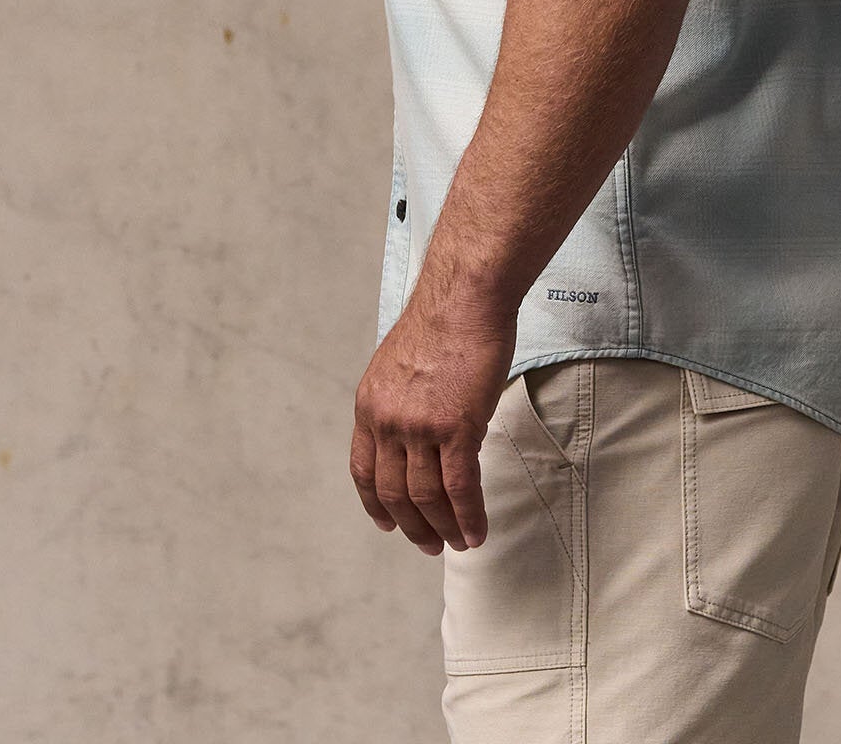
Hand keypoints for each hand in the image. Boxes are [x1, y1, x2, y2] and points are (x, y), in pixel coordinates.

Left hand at [350, 292, 516, 554]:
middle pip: (394, 492)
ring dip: (443, 528)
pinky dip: (468, 516)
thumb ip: (402, 400)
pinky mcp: (455, 427)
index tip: (387, 524)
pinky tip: (476, 531)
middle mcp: (387, 421)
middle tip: (430, 545)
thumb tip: (419, 428)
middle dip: (412, 526)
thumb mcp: (402, 363)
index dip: (375, 504)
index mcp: (369, 405)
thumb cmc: (445, 320)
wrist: (465, 296)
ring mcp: (419, 427)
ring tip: (459, 543)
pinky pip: (459, 488)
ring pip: (426, 497)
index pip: (364, 471)